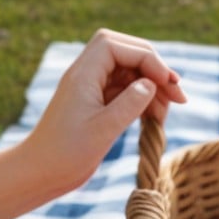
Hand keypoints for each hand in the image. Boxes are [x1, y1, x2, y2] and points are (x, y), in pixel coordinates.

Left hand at [21, 29, 186, 195]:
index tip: (167, 84)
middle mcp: (86, 75)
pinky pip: (124, 90)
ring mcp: (91, 88)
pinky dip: (142, 99)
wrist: (40, 172)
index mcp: (82, 74)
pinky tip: (154, 117)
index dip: (146, 58)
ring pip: (128, 72)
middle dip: (153, 68)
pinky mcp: (96, 104)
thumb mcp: (103, 129)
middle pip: (124, 51)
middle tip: (178, 94)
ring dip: (151, 86)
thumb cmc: (66, 153)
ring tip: (166, 113)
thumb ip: (129, 103)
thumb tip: (151, 83)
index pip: (115, 46)